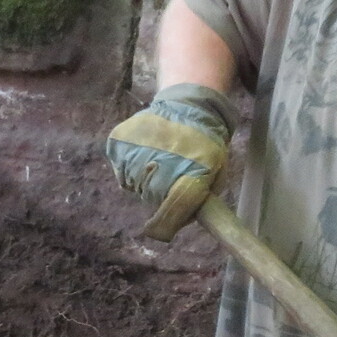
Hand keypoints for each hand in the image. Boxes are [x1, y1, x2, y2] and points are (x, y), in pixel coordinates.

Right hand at [106, 84, 235, 240]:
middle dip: (160, 195)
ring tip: (159, 161)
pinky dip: (131, 169)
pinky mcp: (119, 144)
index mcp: (189, 174)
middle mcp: (159, 165)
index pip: (171, 211)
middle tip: (171, 177)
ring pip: (134, 186)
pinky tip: (146, 154)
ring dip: (144, 181)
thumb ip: (202, 200)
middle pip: (151, 198)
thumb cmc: (205, 145)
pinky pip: (122, 172)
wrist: (187, 106)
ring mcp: (135, 154)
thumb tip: (182, 221)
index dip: (165, 225)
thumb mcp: (216, 172)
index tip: (161, 229)